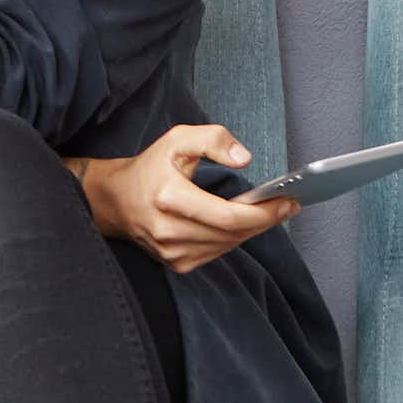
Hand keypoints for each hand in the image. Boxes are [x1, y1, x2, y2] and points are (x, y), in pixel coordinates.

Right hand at [73, 124, 302, 273]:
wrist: (114, 200)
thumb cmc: (149, 168)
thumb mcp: (177, 140)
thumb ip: (213, 139)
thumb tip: (244, 158)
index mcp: (169, 198)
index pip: (229, 217)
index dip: (263, 213)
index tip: (288, 202)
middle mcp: (168, 230)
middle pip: (233, 234)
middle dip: (263, 220)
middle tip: (284, 206)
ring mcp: (171, 251)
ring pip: (227, 246)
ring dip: (249, 230)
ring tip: (262, 212)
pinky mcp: (175, 263)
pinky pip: (216, 253)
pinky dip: (230, 239)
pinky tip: (234, 224)